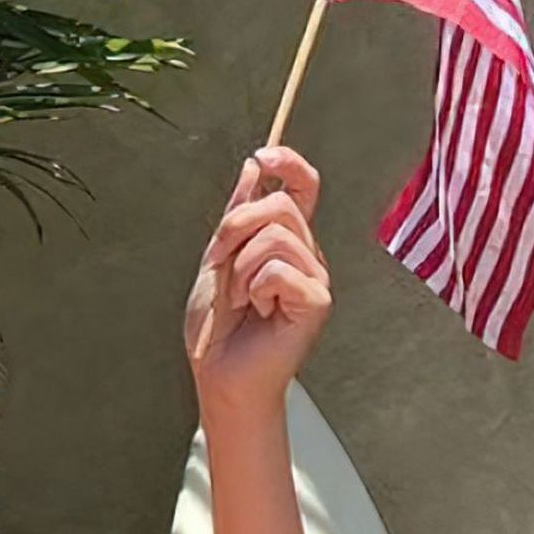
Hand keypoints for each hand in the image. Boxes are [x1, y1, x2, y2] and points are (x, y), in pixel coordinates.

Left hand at [184, 143, 331, 413]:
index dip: (289, 163)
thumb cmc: (218, 331)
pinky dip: (254, 289)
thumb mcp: (217, 263)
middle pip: (279, 205)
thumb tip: (254, 166)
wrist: (219, 379)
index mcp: (286, 244)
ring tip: (239, 300)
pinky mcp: (316, 301)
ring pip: (277, 236)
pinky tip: (256, 312)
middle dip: (235, 230)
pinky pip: (279, 269)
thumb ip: (236, 216)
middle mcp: (307, 256)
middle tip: (221, 267)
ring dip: (241, 268)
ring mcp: (315, 278)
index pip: (302, 188)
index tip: (263, 154)